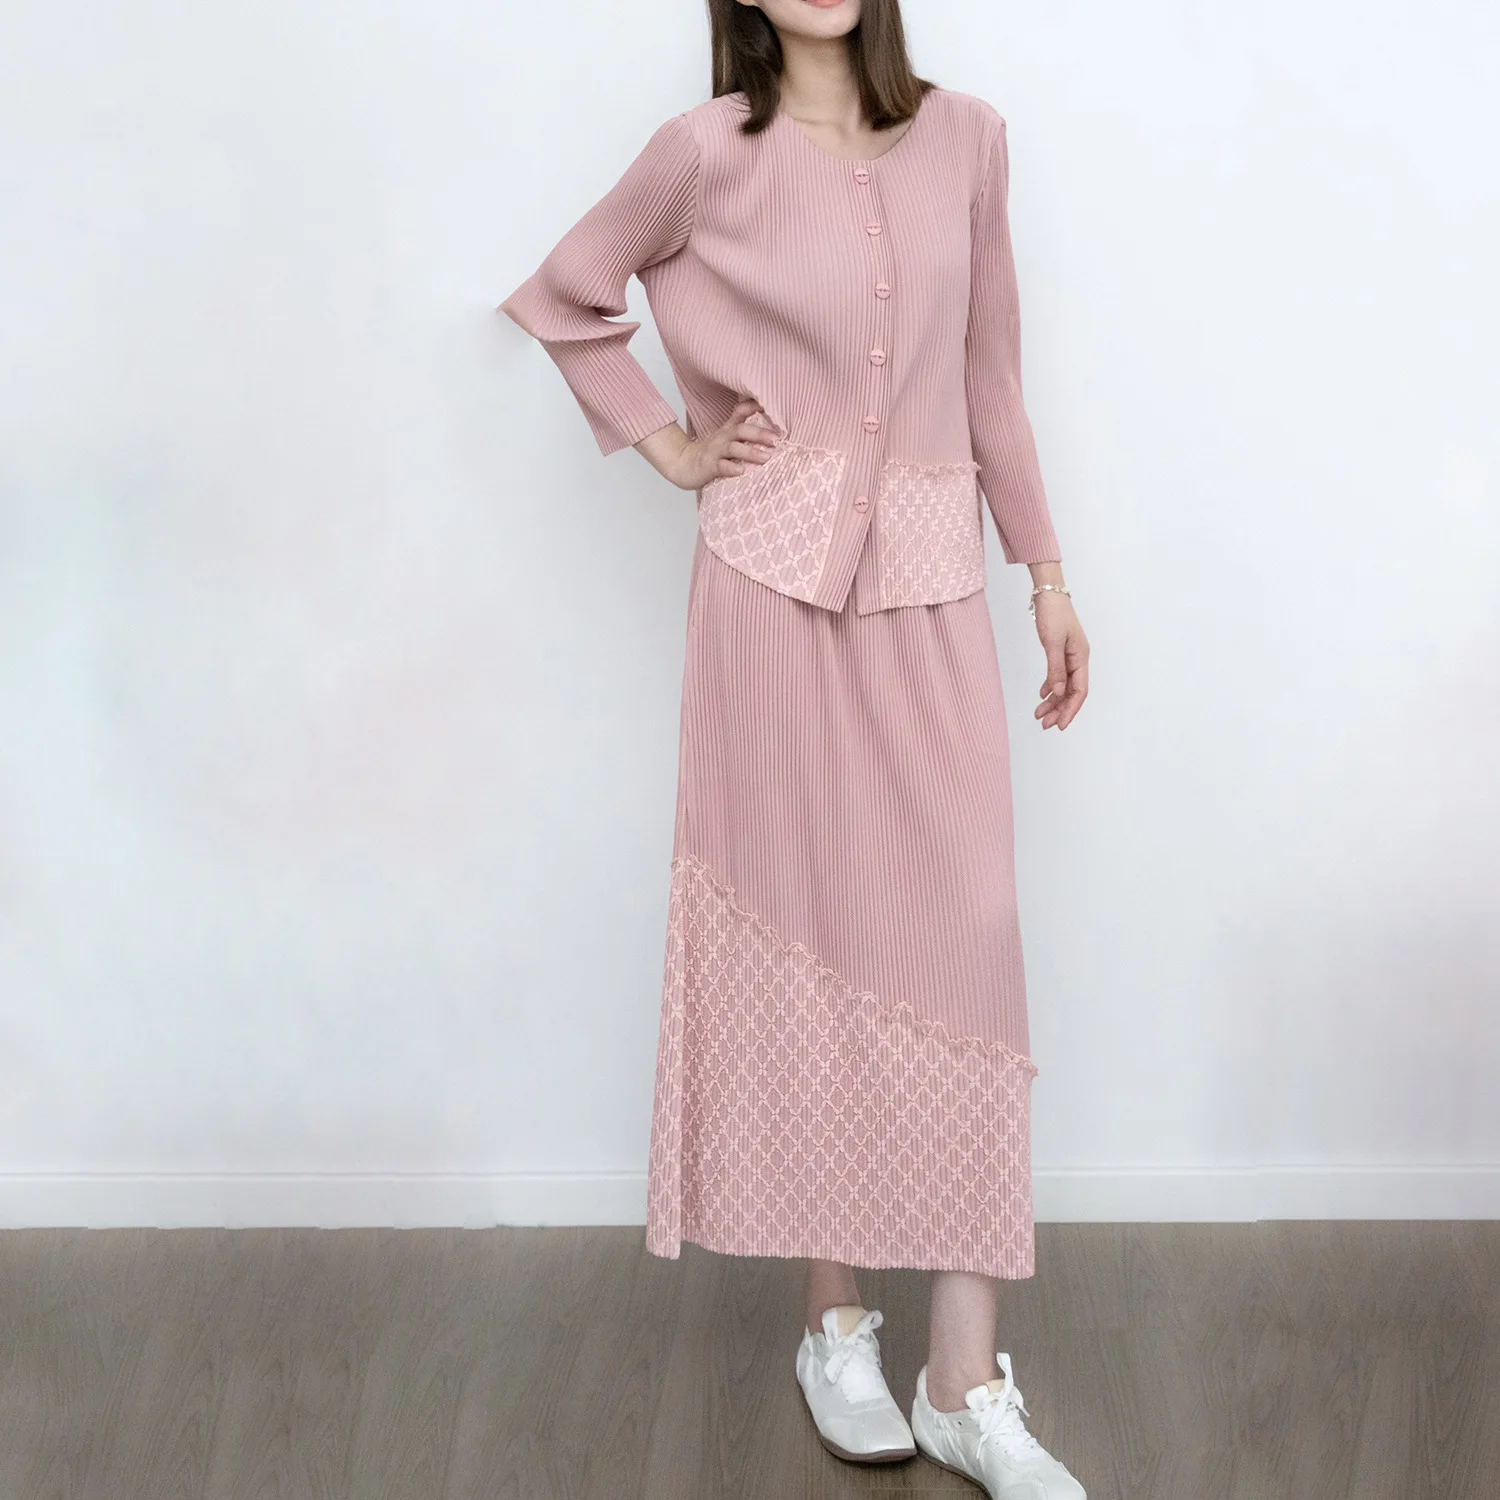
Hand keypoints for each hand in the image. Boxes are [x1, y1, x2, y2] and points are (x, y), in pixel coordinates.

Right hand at [634, 398, 781, 489]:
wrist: (683, 464)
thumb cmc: (712, 453)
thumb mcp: (728, 438)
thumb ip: (746, 432)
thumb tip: (773, 431)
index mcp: (729, 429)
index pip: (742, 411)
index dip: (755, 405)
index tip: (774, 403)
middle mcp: (723, 438)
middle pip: (741, 430)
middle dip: (759, 434)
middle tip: (777, 439)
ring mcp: (715, 452)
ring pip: (733, 448)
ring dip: (750, 452)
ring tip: (766, 458)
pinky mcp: (709, 466)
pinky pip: (720, 466)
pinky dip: (731, 468)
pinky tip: (741, 471)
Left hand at [1034, 593, 1088, 729]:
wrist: (1049, 593)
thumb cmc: (1053, 614)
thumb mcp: (1052, 642)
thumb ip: (1055, 669)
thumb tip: (1056, 693)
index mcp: (1081, 658)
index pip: (1079, 691)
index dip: (1070, 710)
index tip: (1060, 725)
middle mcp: (1078, 659)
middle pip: (1072, 692)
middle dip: (1059, 710)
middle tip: (1044, 725)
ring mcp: (1070, 656)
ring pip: (1063, 686)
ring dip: (1053, 701)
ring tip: (1039, 715)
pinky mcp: (1061, 652)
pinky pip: (1058, 676)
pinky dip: (1050, 687)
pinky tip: (1042, 696)